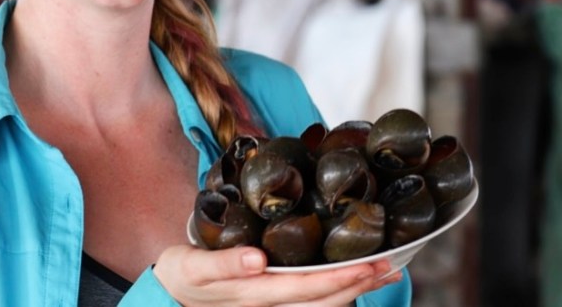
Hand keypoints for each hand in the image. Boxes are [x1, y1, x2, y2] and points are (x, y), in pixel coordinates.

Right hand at [153, 245, 402, 306]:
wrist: (168, 296)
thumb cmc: (182, 274)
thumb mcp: (194, 267)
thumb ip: (225, 264)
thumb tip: (257, 259)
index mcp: (255, 295)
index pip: (308, 289)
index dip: (341, 278)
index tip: (370, 265)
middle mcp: (270, 306)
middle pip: (325, 301)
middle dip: (360, 284)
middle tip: (393, 264)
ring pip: (323, 305)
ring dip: (356, 289)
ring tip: (385, 271)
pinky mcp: (273, 302)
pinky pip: (312, 303)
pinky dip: (337, 291)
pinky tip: (354, 277)